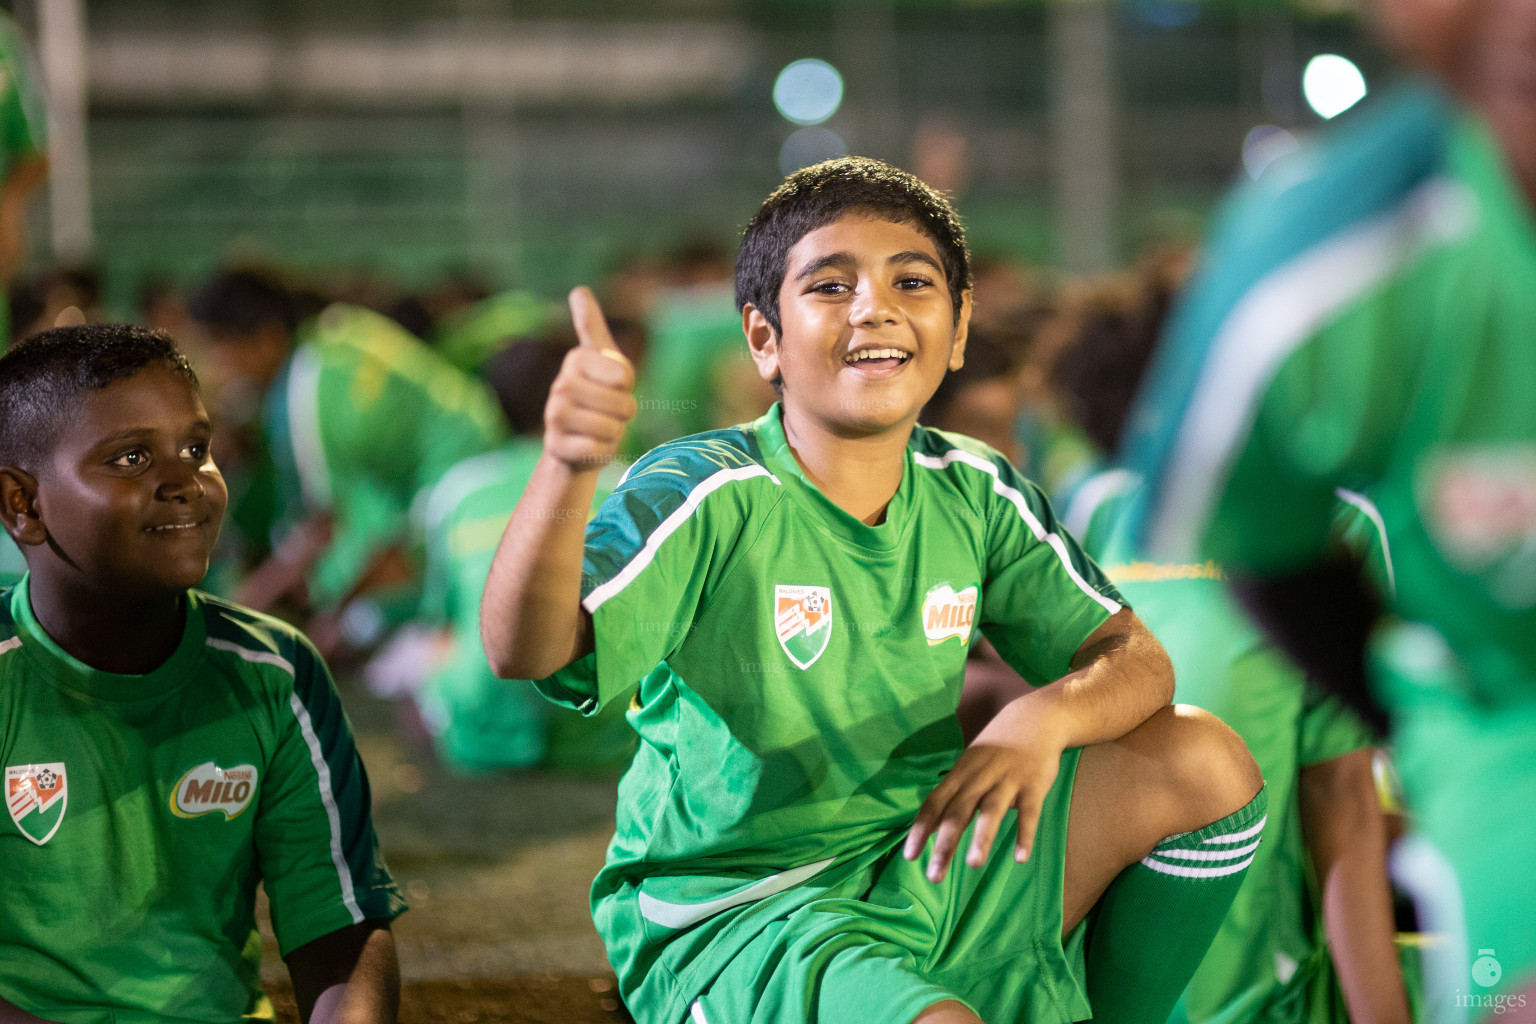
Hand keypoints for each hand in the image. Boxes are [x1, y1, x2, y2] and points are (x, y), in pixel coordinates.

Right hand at [544, 287, 637, 469]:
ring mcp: (555, 416)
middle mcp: (560, 385)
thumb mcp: (601, 359)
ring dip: (614, 433)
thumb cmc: (596, 396)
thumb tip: (578, 290)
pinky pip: (600, 450)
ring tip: (599, 428)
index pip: (625, 376)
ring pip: (612, 429)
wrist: (574, 442)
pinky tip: (589, 446)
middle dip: (624, 413)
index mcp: (576, 360)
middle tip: (609, 412)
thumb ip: (592, 325)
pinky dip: (603, 452)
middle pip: (623, 404)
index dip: (628, 386)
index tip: (614, 386)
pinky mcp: (556, 446)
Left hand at [904, 697, 1069, 882]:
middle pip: (958, 813)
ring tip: (973, 865)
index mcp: (960, 774)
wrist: (1035, 719)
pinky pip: (1029, 813)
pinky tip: (1020, 858)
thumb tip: (932, 827)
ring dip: (981, 837)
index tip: (909, 856)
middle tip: (934, 876)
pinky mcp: (1033, 786)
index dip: (921, 830)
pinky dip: (1024, 834)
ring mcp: (1007, 781)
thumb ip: (954, 795)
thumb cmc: (996, 748)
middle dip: (945, 845)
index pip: (934, 804)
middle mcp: (979, 778)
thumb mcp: (969, 765)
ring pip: (991, 811)